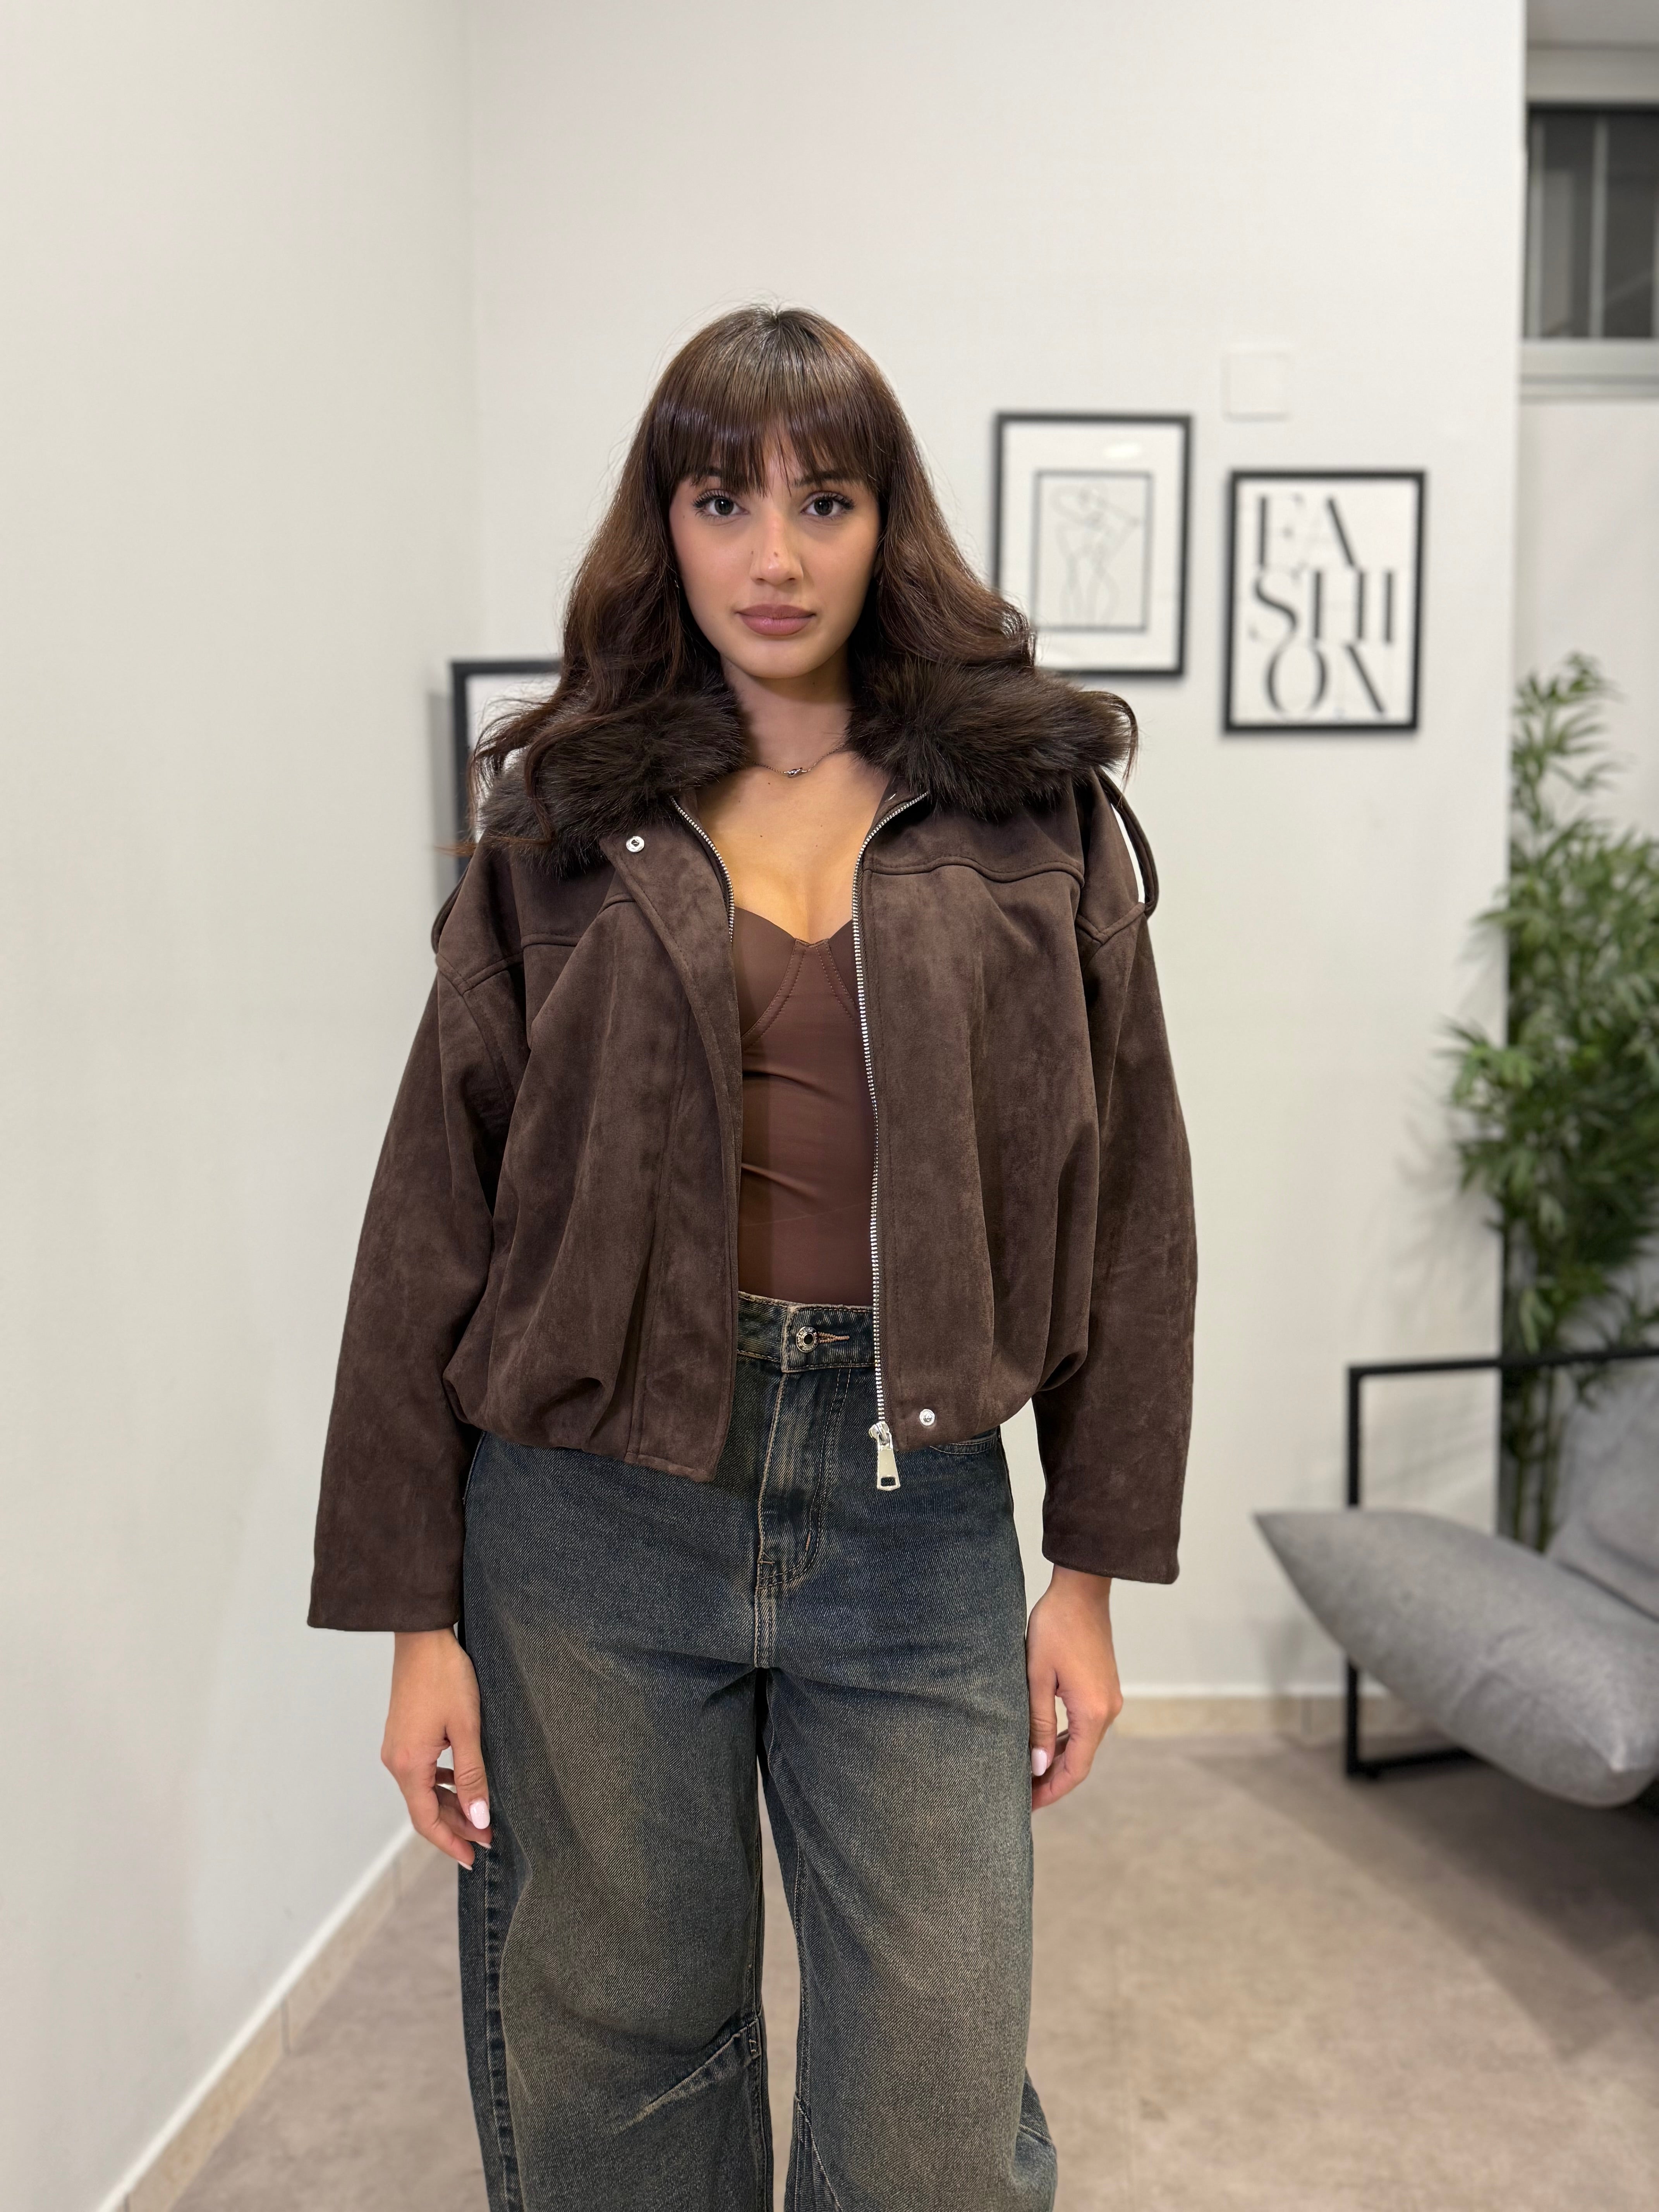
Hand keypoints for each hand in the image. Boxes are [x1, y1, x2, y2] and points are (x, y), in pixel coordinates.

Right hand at [382, 1629, 493, 1866]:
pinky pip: (421, 1772)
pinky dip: (441, 1784)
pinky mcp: (403, 1735)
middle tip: (488, 1838)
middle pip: (424, 1808)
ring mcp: (397, 1748)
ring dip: (450, 1805)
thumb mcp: (467, 1728)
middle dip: (456, 1826)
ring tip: (480, 1815)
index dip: (451, 1842)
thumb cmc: (445, 1678)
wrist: (422, 1638)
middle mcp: (396, 1761)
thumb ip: (472, 1776)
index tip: (475, 1857)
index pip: (426, 1820)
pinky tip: (461, 1781)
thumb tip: (479, 1818)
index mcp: (409, 1765)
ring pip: (423, 1790)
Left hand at [1025, 1566, 1122, 1810]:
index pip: (1074, 1770)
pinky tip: (1043, 1744)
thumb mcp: (1036, 1677)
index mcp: (1092, 1713)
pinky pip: (1085, 1725)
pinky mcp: (1103, 1688)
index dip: (1051, 1791)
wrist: (1081, 1590)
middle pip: (1080, 1761)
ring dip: (1057, 1760)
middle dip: (1051, 1780)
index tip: (1026, 1806)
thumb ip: (1037, 1724)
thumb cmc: (1055, 1627)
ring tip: (1026, 1773)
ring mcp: (1108, 1699)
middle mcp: (1107, 1710)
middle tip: (1019, 1794)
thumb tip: (1036, 1767)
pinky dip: (1065, 1740)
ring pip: (1082, 1744)